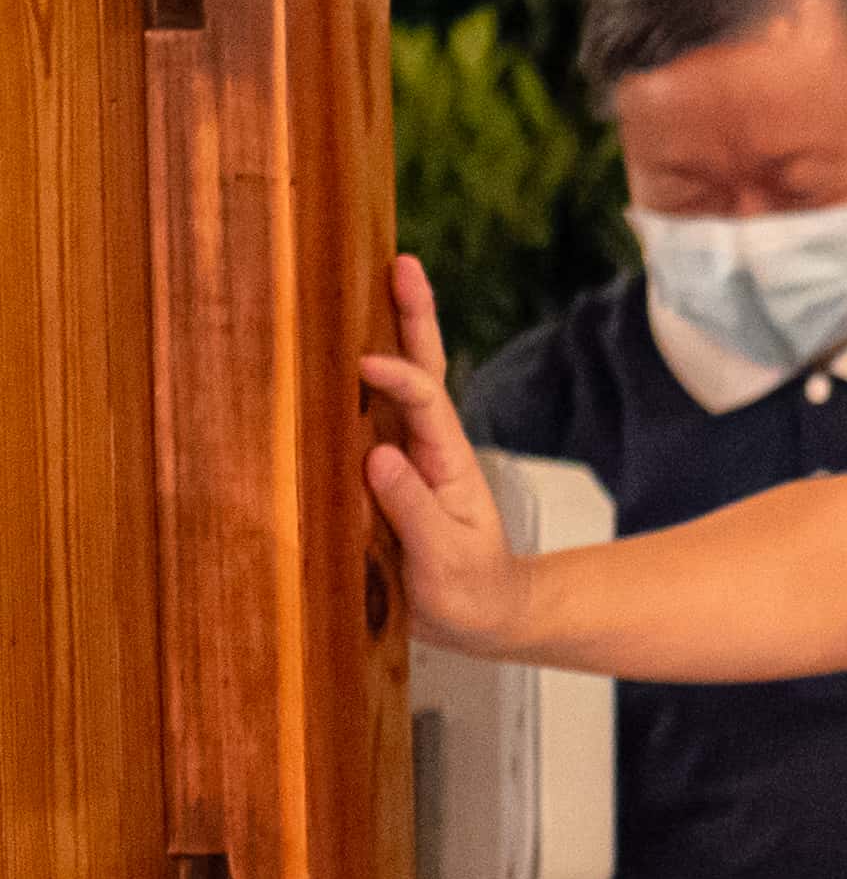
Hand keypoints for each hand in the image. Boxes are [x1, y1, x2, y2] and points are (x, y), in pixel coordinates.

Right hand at [357, 255, 527, 651]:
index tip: (366, 362)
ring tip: (370, 278)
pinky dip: (350, 381)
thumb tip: (377, 456)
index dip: (397, 376)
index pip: (423, 400)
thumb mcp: (445, 558)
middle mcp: (426, 446)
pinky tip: (330, 351)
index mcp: (446, 459)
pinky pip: (363, 419)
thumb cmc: (468, 588)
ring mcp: (405, 456)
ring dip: (386, 332)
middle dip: (411, 316)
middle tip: (403, 262)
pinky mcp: (382, 474)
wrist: (484, 616)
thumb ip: (414, 510)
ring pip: (392, 387)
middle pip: (419, 370)